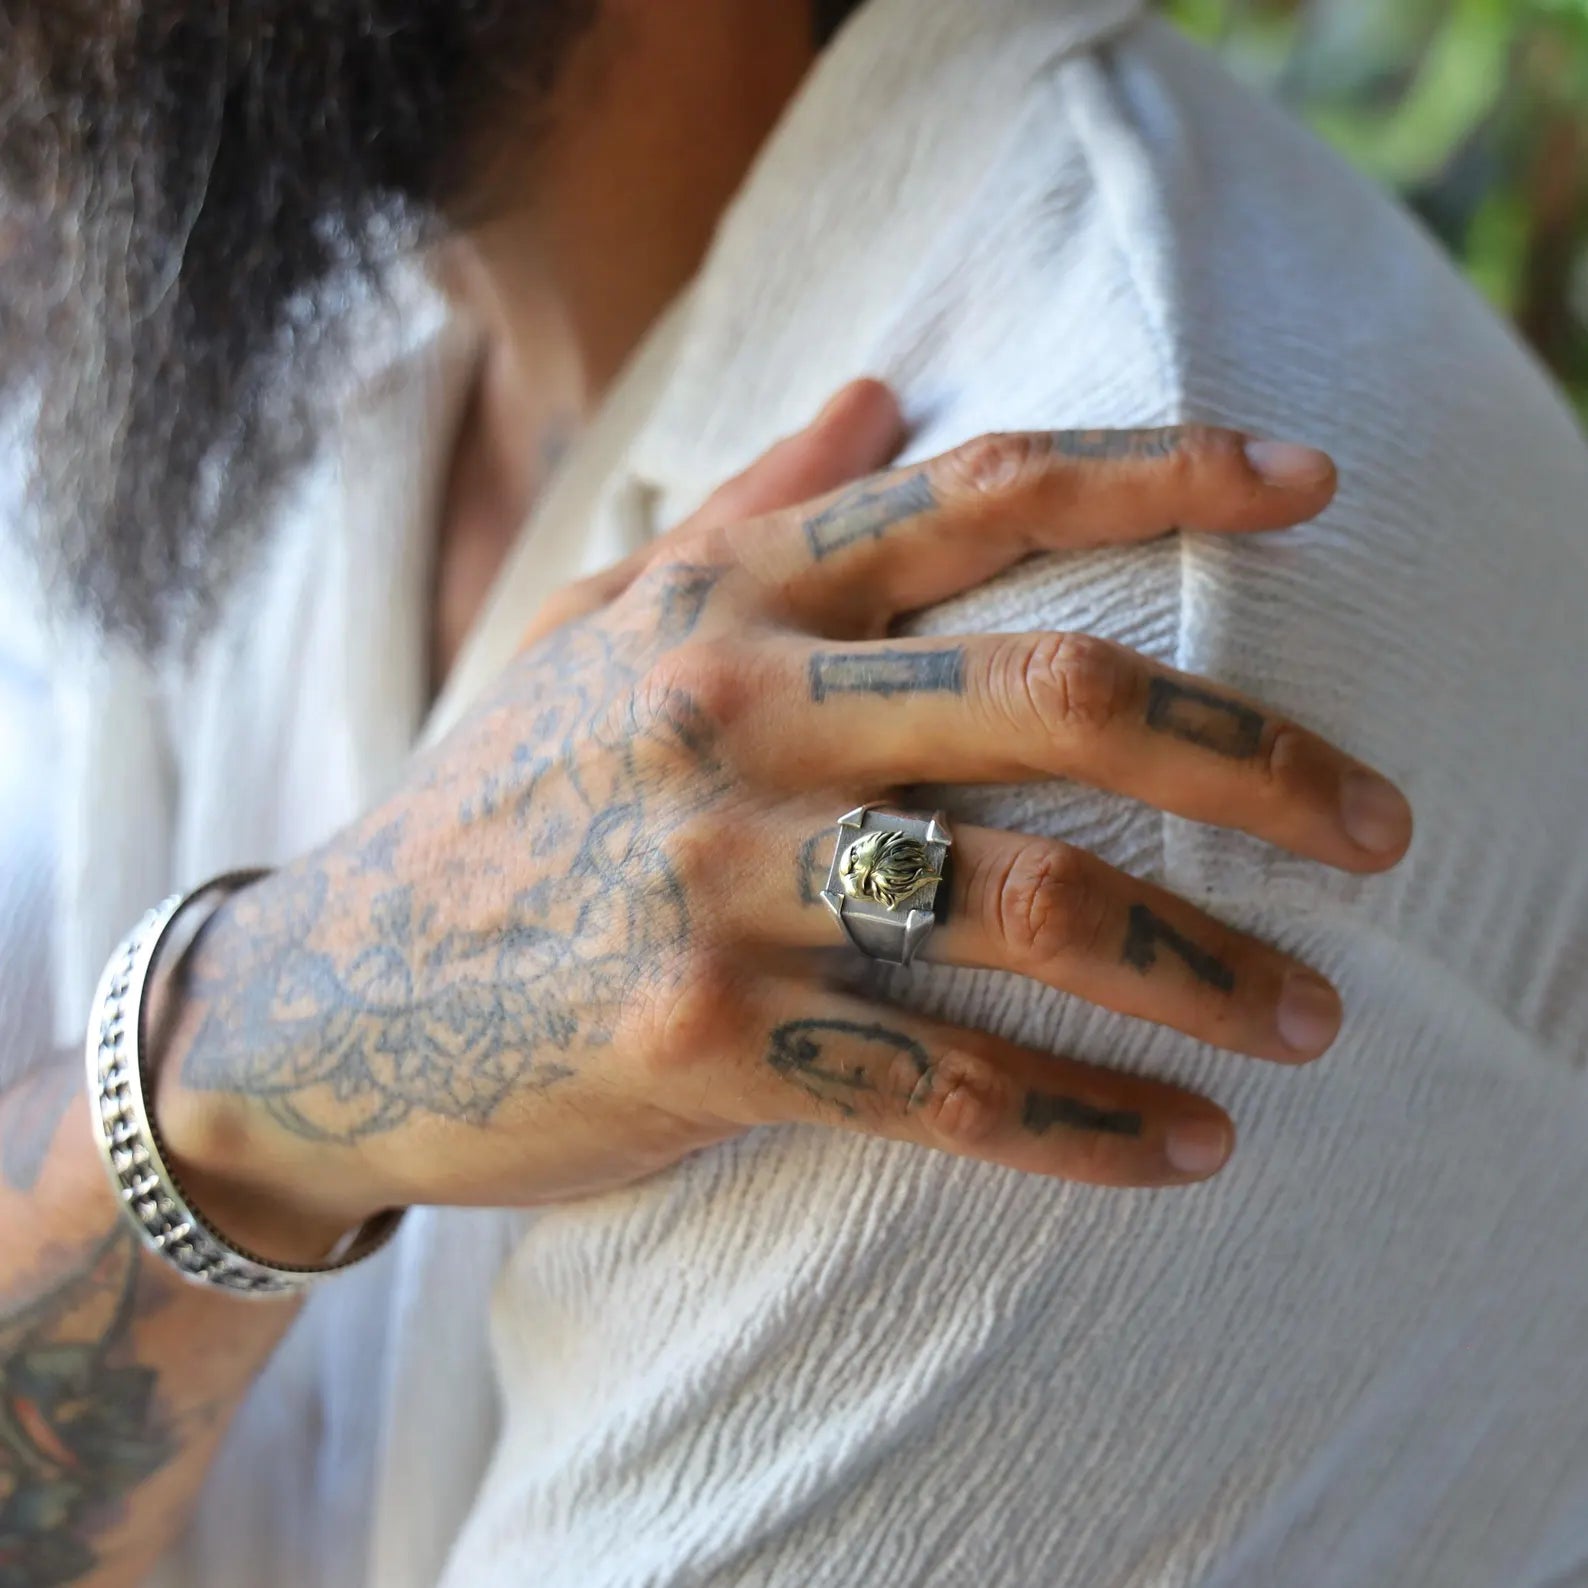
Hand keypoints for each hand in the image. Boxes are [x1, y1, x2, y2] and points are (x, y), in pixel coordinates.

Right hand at [162, 382, 1411, 1252]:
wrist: (325, 997)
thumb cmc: (486, 804)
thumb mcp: (596, 629)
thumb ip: (747, 510)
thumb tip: (881, 392)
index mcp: (721, 608)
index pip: (977, 498)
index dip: (1160, 473)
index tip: (1309, 486)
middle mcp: (732, 718)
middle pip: (1060, 699)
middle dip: (1255, 762)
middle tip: (1383, 825)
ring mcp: (715, 880)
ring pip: (1028, 912)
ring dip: (1200, 970)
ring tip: (1307, 1017)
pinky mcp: (703, 1038)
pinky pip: (943, 1087)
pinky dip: (1083, 1128)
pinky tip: (1182, 1151)